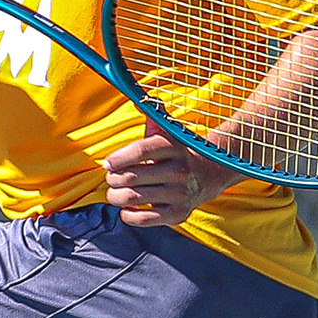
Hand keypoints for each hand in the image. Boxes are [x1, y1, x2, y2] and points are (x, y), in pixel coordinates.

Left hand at [102, 119, 241, 226]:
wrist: (210, 173)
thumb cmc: (179, 150)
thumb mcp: (169, 131)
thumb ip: (153, 114)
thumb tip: (138, 98)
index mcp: (174, 147)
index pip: (141, 151)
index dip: (118, 158)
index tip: (106, 163)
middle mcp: (179, 171)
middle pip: (131, 177)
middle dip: (113, 179)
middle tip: (111, 178)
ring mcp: (179, 194)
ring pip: (133, 198)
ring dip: (115, 196)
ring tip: (115, 192)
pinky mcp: (178, 214)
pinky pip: (143, 219)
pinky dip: (128, 215)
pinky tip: (126, 208)